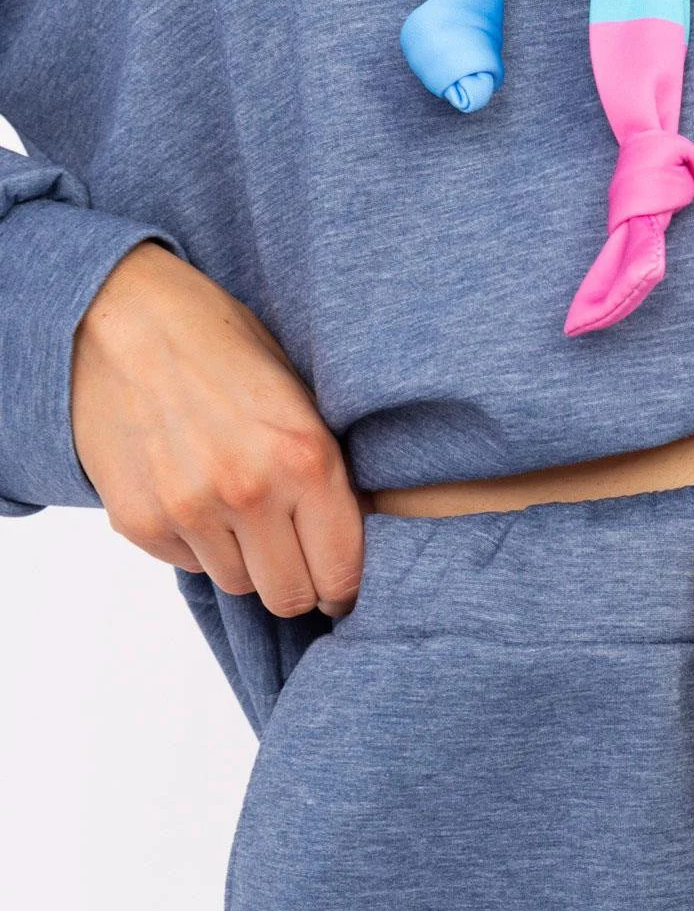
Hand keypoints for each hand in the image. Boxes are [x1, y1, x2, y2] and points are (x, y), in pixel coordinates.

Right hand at [72, 240, 365, 617]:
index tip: (338, 586)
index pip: (340, 574)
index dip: (343, 588)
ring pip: (239, 584)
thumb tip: (356, 546)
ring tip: (233, 505)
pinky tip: (190, 492)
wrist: (119, 312)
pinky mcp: (140, 520)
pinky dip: (196, 544)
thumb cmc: (221, 346)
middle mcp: (249, 491)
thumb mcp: (300, 397)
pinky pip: (189, 564)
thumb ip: (328, 474)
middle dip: (296, 583)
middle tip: (290, 556)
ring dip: (244, 560)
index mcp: (305, 459)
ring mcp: (189, 509)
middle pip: (289, 597)